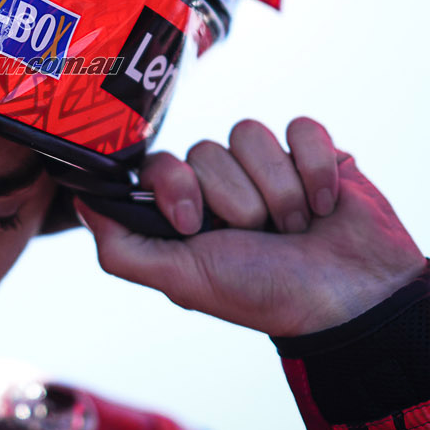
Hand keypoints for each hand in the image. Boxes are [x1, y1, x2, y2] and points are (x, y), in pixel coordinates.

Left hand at [78, 118, 426, 337]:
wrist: (352, 302)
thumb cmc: (266, 295)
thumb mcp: (183, 280)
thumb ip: (123, 248)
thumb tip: (78, 199)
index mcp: (189, 210)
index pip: (160, 163)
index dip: (176, 187)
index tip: (196, 224)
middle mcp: (225, 183)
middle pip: (207, 149)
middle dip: (236, 199)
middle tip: (259, 235)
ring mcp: (270, 165)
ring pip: (251, 135)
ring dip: (278, 190)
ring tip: (296, 228)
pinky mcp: (315, 152)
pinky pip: (301, 127)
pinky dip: (315, 170)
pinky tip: (325, 205)